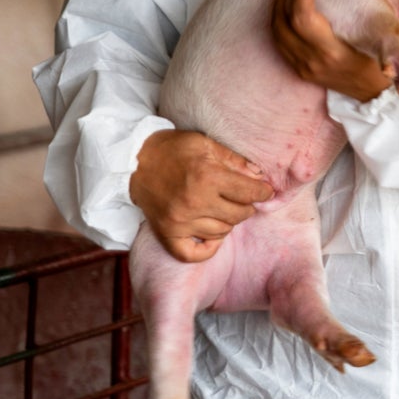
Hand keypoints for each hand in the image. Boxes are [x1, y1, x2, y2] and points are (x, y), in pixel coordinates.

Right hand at [129, 130, 273, 262]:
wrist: (134, 161)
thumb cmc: (173, 150)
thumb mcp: (206, 144)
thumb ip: (235, 161)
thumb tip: (260, 177)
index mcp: (207, 177)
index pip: (250, 193)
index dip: (263, 192)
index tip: (264, 191)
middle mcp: (194, 202)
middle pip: (239, 215)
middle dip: (247, 206)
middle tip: (241, 198)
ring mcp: (179, 221)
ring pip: (222, 232)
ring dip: (228, 221)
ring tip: (222, 208)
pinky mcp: (166, 233)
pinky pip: (192, 254)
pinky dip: (208, 249)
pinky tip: (212, 235)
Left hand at [270, 0, 395, 101]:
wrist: (379, 95)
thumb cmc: (386, 57)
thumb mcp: (387, 23)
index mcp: (334, 52)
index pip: (303, 19)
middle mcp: (315, 62)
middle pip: (284, 24)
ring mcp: (306, 69)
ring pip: (277, 35)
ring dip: (278, 11)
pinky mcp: (302, 72)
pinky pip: (281, 45)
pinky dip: (280, 26)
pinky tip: (287, 15)